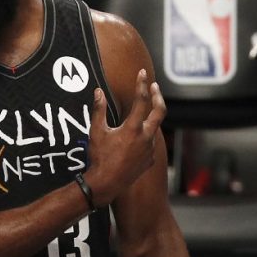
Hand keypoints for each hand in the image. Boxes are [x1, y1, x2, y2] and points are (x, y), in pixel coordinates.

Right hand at [84, 70, 165, 205]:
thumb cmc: (99, 158)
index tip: (142, 73)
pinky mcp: (150, 160)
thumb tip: (98, 91)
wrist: (106, 183)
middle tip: (154, 86)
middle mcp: (146, 137)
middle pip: (160, 111)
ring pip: (153, 129)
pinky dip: (144, 139)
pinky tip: (134, 142)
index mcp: (133, 128)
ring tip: (140, 117)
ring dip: (149, 120)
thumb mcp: (96, 132)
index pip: (141, 100)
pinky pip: (150, 145)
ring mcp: (150, 149)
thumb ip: (98, 110)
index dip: (141, 84)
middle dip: (157, 96)